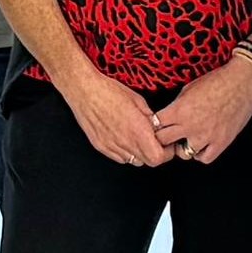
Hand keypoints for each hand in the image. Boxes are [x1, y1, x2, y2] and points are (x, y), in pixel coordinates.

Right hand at [54, 58, 173, 164]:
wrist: (84, 90)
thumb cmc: (109, 91)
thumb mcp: (138, 101)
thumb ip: (150, 118)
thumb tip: (156, 126)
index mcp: (138, 131)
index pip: (158, 157)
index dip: (166, 153)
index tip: (166, 144)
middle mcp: (125, 142)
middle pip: (147, 162)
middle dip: (154, 153)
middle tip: (154, 141)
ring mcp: (111, 146)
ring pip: (133, 161)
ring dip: (139, 153)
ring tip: (137, 137)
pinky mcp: (101, 146)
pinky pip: (119, 157)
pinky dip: (125, 151)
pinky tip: (123, 137)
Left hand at [154, 52, 251, 167]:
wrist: (242, 83)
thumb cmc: (217, 81)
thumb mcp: (188, 89)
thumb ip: (176, 106)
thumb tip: (167, 116)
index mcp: (179, 110)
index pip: (155, 125)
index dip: (153, 126)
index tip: (155, 126)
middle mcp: (190, 126)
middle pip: (163, 141)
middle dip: (162, 139)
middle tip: (166, 136)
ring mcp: (206, 136)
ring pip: (183, 153)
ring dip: (182, 147)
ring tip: (185, 139)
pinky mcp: (221, 142)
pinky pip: (204, 158)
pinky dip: (201, 154)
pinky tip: (202, 145)